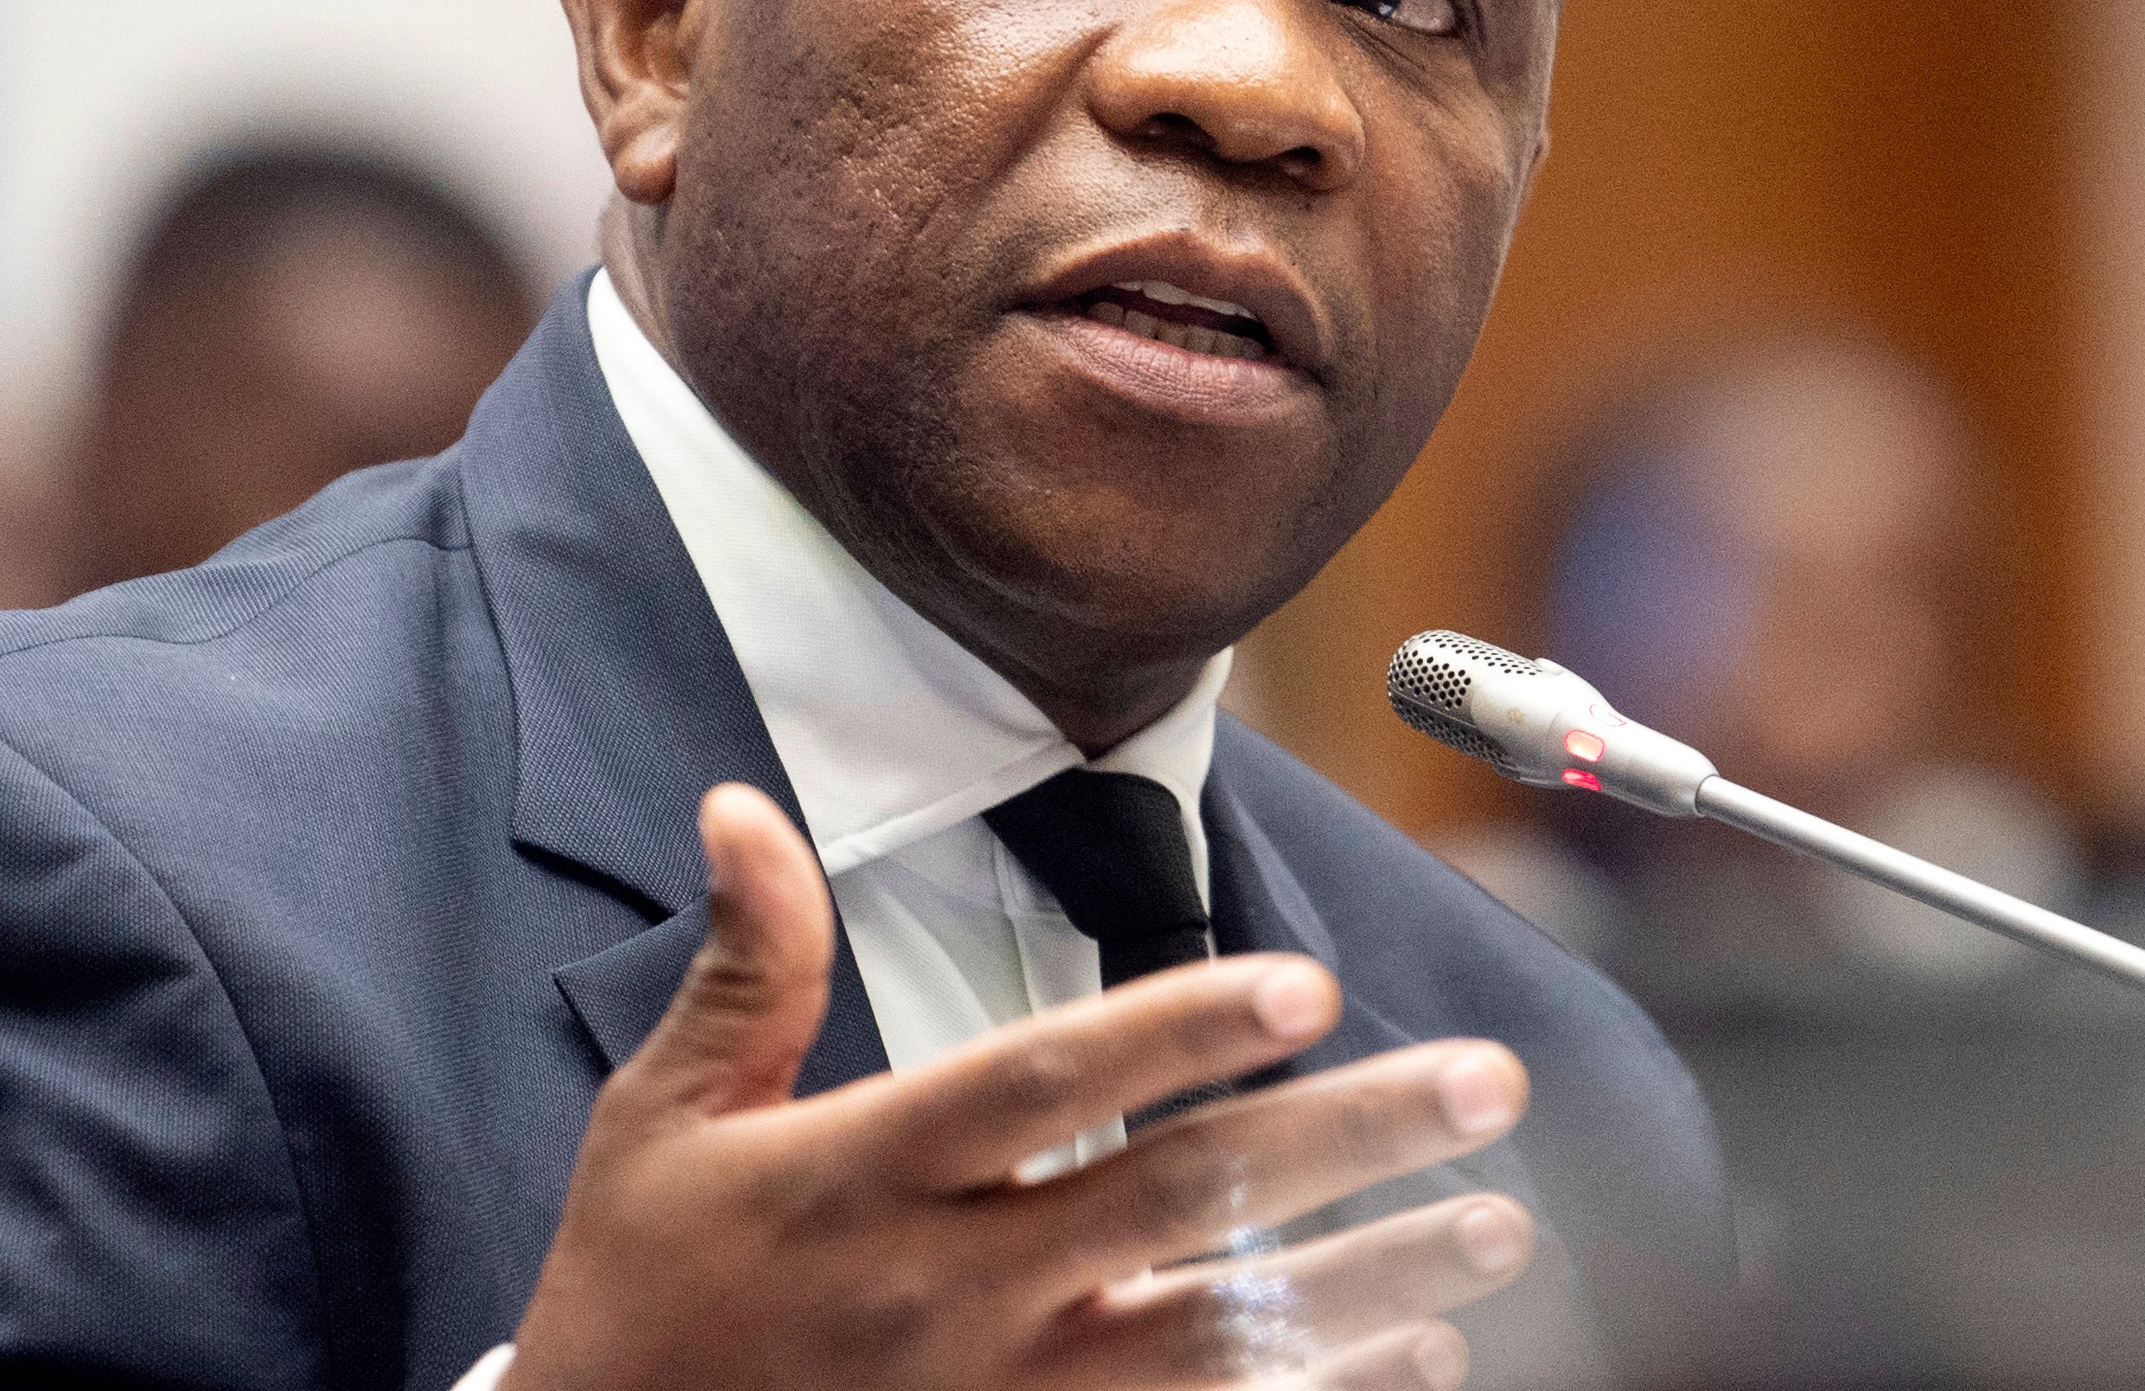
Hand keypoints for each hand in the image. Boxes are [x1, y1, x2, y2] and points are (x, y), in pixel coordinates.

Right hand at [502, 784, 1534, 1390]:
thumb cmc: (646, 1293)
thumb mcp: (663, 1118)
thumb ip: (748, 971)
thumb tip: (743, 809)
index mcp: (862, 1178)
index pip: (1041, 1088)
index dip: (1174, 1033)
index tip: (1302, 987)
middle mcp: (950, 1292)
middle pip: (1176, 1204)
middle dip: (1345, 1141)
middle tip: (1483, 1085)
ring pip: (1221, 1338)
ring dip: (1373, 1279)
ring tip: (1498, 1226)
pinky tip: (1420, 1357)